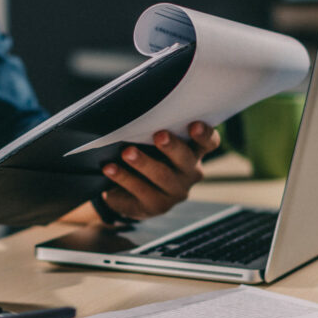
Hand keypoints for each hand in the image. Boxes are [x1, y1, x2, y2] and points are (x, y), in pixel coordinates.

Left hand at [99, 121, 220, 221]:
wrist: (131, 193)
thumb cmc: (145, 154)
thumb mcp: (151, 141)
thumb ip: (153, 128)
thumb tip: (135, 111)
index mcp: (194, 151)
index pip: (209, 142)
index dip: (204, 134)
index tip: (194, 124)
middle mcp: (190, 172)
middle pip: (186, 158)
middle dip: (172, 146)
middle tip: (159, 135)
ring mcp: (175, 191)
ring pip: (162, 176)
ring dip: (143, 162)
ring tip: (126, 152)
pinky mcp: (158, 206)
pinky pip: (140, 190)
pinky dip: (123, 177)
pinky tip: (109, 168)